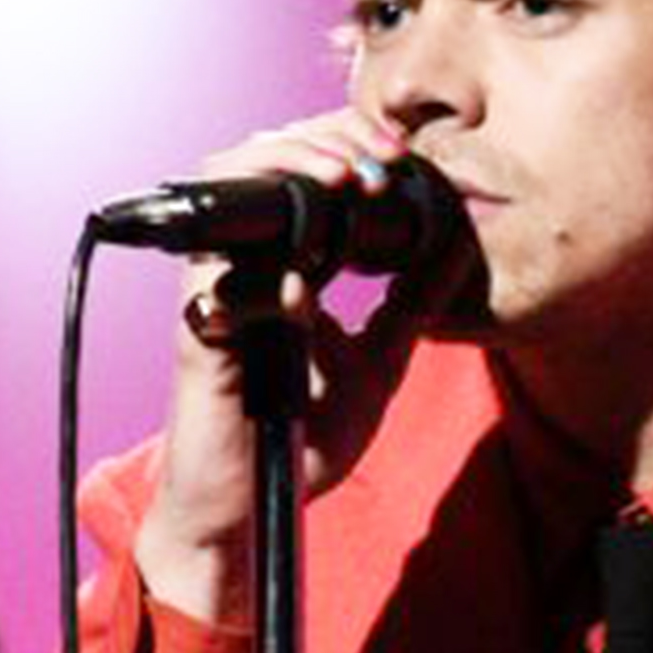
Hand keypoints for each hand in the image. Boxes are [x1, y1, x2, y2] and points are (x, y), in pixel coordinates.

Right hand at [140, 108, 464, 628]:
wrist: (250, 515)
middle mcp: (241, 264)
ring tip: (344, 177)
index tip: (400, 157)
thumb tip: (455, 246)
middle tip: (379, 158)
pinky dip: (265, 258)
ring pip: (223, 181)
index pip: (298, 168)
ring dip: (285, 164)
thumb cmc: (298, 444)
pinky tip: (312, 271)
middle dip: (322, 137)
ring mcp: (215, 289)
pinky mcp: (198, 328)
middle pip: (258, 154)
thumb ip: (410, 306)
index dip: (343, 142)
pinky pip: (217, 265)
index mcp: (280, 262)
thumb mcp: (378, 365)